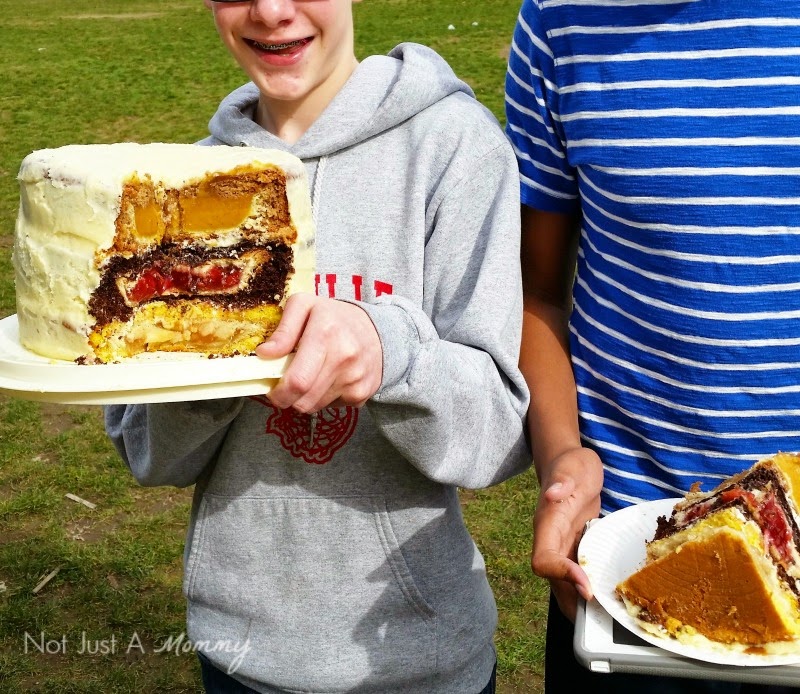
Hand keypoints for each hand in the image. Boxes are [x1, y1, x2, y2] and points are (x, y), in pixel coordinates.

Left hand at [256, 293, 382, 412]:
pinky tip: (329, 379)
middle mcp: (344, 358)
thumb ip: (283, 329)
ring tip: (311, 375)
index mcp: (325, 334)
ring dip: (306, 397)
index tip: (272, 389)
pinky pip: (332, 407)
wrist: (379, 330)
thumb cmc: (335, 317)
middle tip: (287, 384)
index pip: (297, 381)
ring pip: (315, 407)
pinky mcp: (363, 393)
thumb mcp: (305, 306)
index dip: (278, 393)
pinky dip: (324, 398)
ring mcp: (356, 379)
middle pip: (304, 401)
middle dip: (288, 398)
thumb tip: (264, 353)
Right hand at [531, 446, 602, 621]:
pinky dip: (590, 589)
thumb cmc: (571, 464)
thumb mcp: (571, 466)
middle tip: (602, 619)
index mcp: (547, 525)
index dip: (561, 576)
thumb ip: (563, 479)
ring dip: (580, 603)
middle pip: (553, 582)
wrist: (570, 464)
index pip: (543, 560)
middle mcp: (551, 541)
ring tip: (607, 619)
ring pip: (564, 583)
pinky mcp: (575, 548)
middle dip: (573, 603)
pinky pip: (577, 574)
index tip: (586, 587)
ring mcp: (562, 547)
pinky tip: (610, 598)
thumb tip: (554, 494)